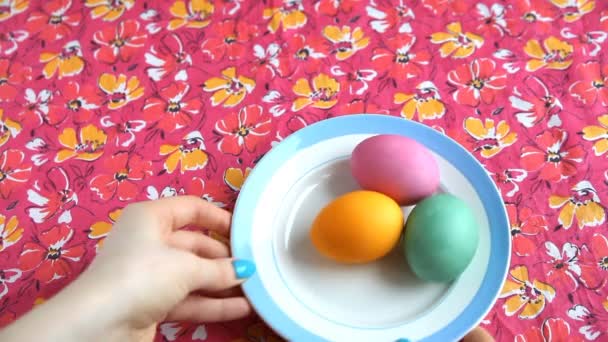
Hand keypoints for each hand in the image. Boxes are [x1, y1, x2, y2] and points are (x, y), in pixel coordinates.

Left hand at [0, 196, 254, 341]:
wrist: (99, 325)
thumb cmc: (142, 276)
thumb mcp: (186, 267)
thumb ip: (219, 269)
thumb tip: (245, 270)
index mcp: (150, 218)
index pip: (191, 208)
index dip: (218, 218)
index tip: (243, 232)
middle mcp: (149, 241)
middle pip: (195, 244)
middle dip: (224, 258)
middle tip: (253, 266)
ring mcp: (149, 274)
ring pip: (192, 275)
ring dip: (221, 283)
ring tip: (254, 289)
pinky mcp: (151, 302)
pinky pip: (187, 298)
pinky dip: (211, 303)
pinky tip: (240, 308)